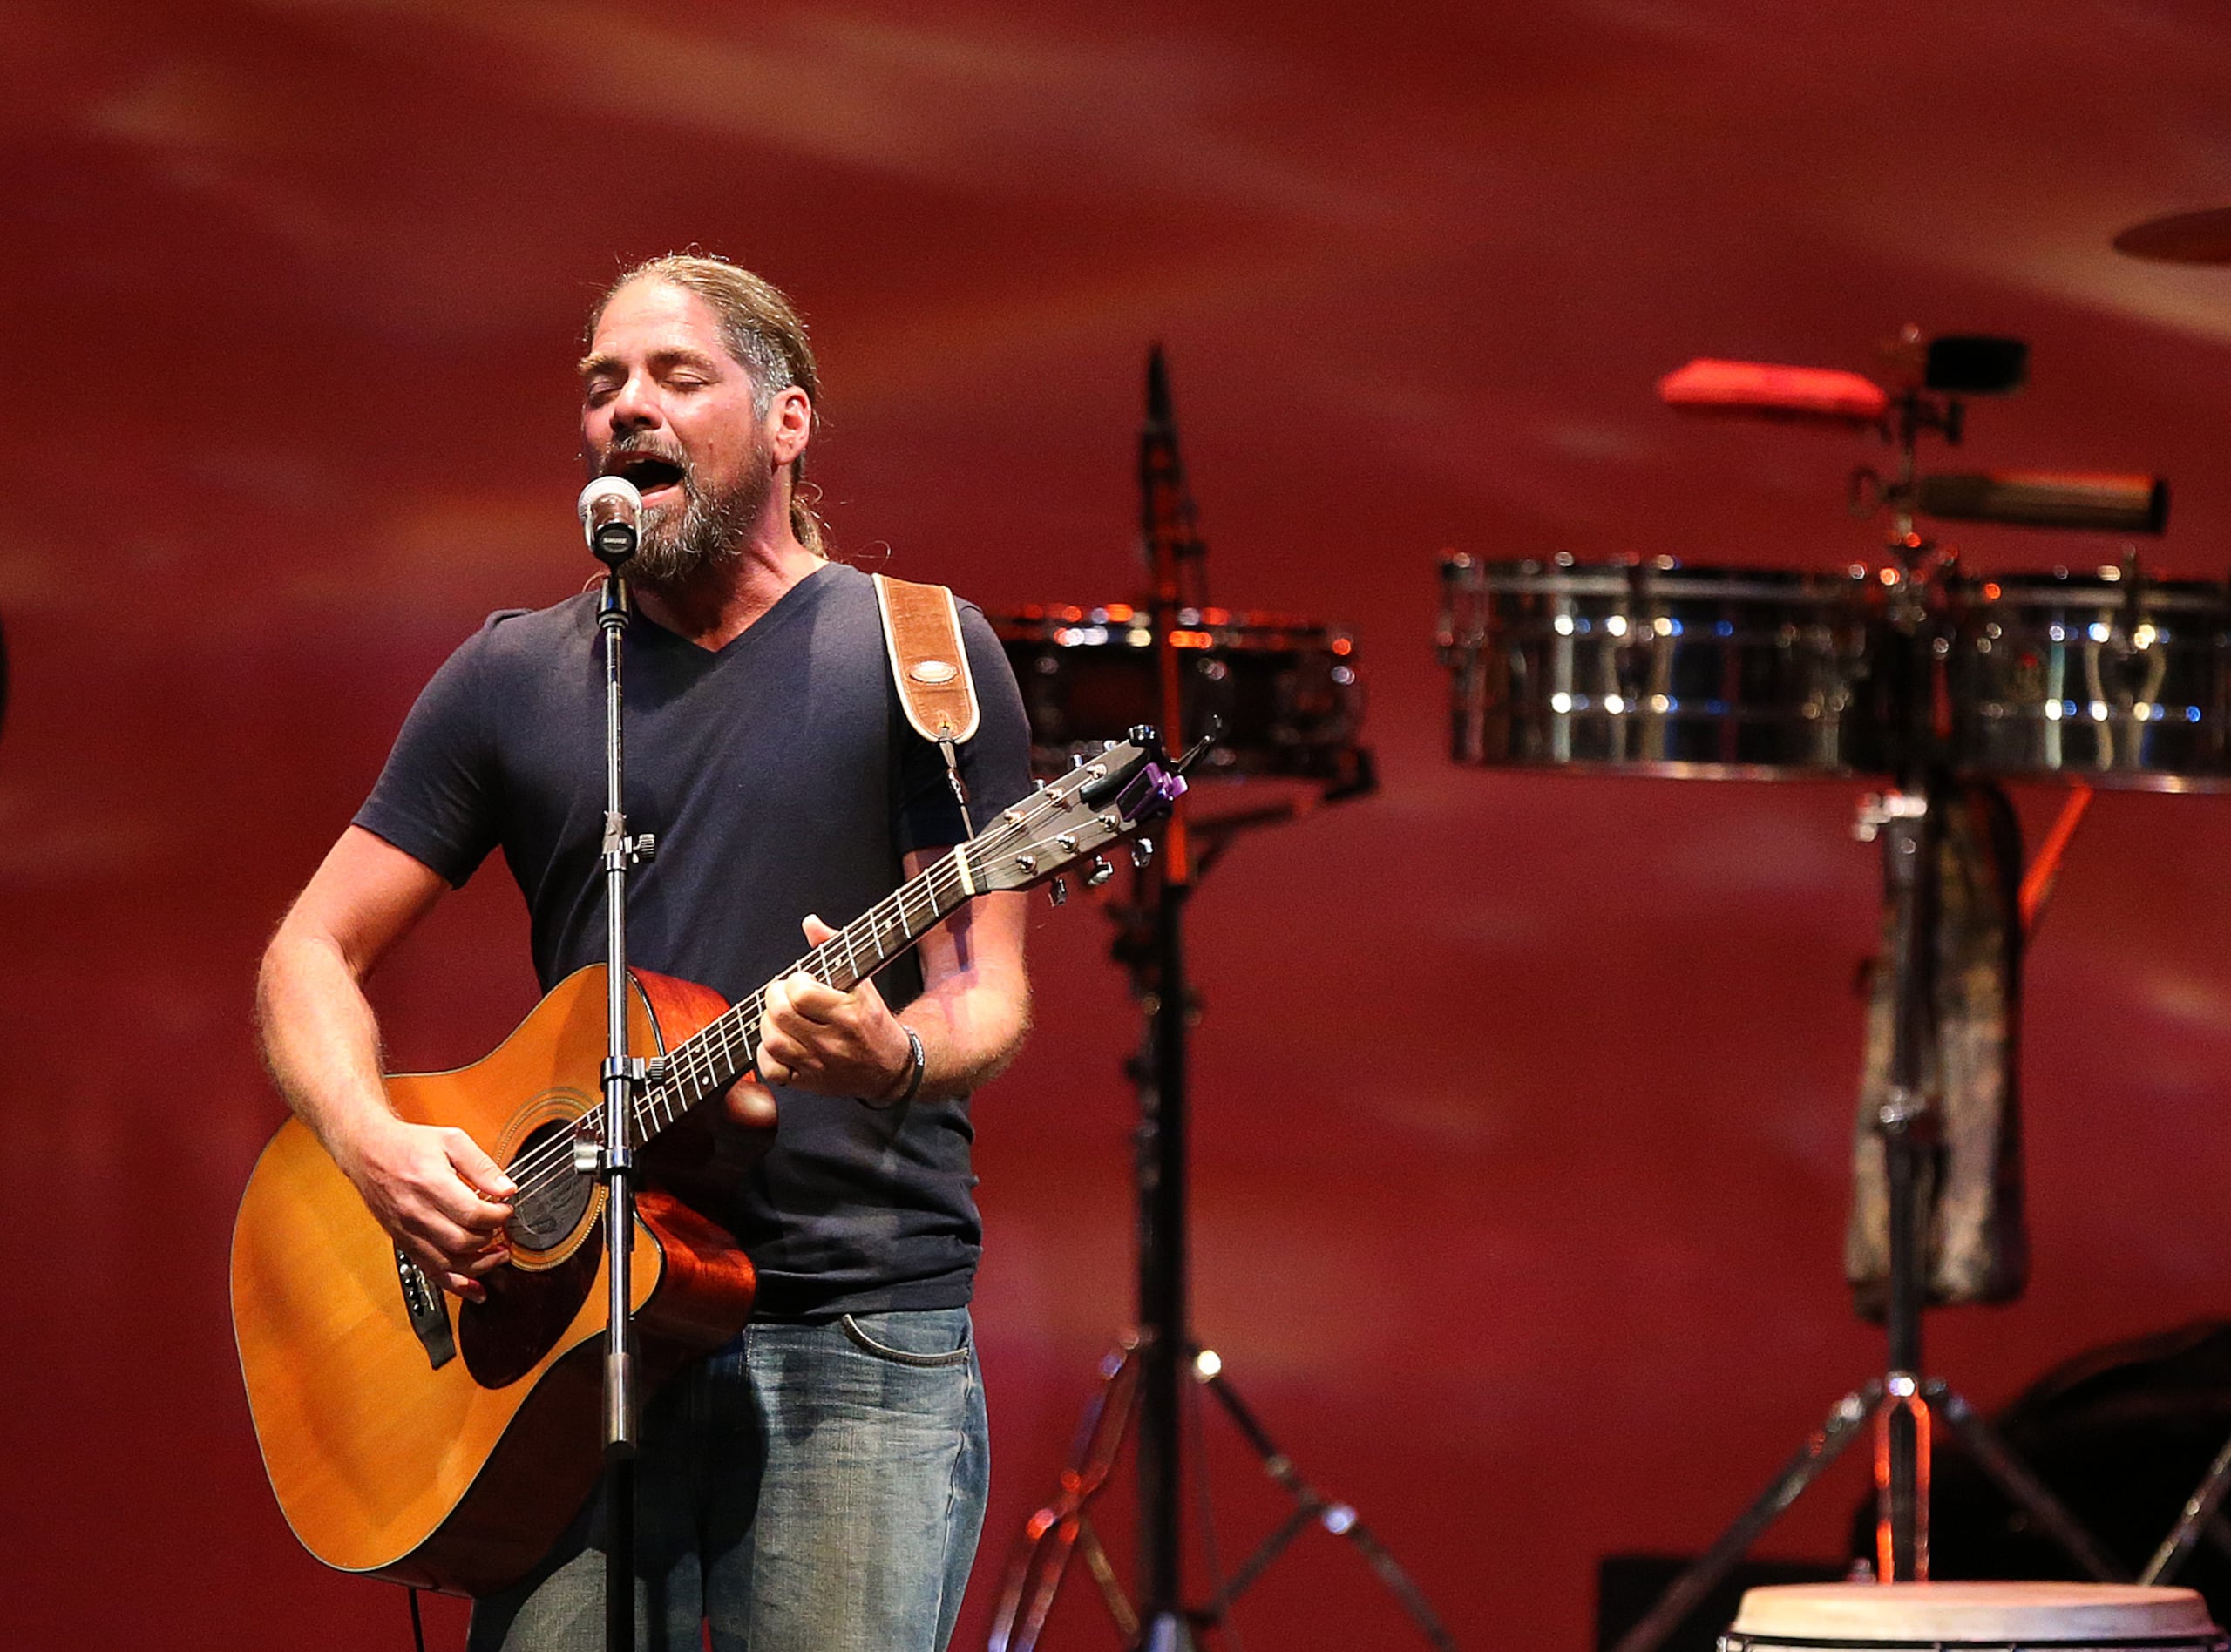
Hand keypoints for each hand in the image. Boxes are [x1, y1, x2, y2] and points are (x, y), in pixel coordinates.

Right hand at [339, 1114, 515, 1301]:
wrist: (367, 1152)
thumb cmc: (408, 1144)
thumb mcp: (452, 1140)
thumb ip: (482, 1165)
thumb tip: (507, 1189)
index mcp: (429, 1184)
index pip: (472, 1213)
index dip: (498, 1216)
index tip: (507, 1209)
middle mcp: (416, 1212)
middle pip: (461, 1241)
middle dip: (491, 1240)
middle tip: (504, 1231)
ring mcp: (407, 1231)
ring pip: (447, 1263)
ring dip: (479, 1266)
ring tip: (499, 1256)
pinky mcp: (403, 1242)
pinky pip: (430, 1270)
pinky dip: (455, 1284)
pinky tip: (475, 1289)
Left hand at [755, 915, 914, 1101]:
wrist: (891, 1068)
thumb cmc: (873, 1020)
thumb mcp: (862, 982)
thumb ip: (834, 948)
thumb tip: (810, 923)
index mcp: (850, 1013)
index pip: (801, 993)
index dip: (794, 981)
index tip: (803, 981)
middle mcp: (834, 1041)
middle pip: (780, 1014)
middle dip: (775, 996)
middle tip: (784, 995)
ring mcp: (819, 1065)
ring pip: (772, 1040)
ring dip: (768, 1023)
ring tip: (780, 1016)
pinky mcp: (809, 1083)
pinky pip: (772, 1070)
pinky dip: (766, 1054)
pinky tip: (779, 1042)